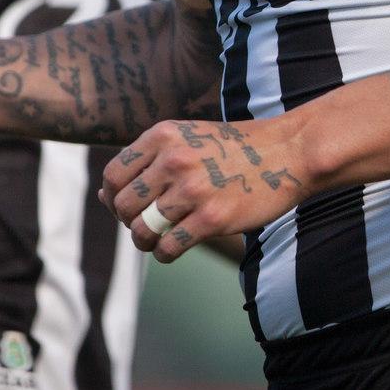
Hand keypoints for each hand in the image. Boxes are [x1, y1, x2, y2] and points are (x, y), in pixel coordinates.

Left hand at [98, 118, 310, 262]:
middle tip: (150, 223)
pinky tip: (178, 246)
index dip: (116, 197)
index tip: (136, 204)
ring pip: (141, 231)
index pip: (113, 176)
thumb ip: (146, 163)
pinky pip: (167, 249)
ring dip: (146, 242)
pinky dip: (166, 254)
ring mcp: (193, 190)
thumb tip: (102, 195)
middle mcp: (173, 159)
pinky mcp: (212, 219)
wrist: (287, 152)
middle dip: (130, 221)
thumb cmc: (232, 150)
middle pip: (122, 206)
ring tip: (161, 238)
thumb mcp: (186, 140)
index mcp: (163, 135)